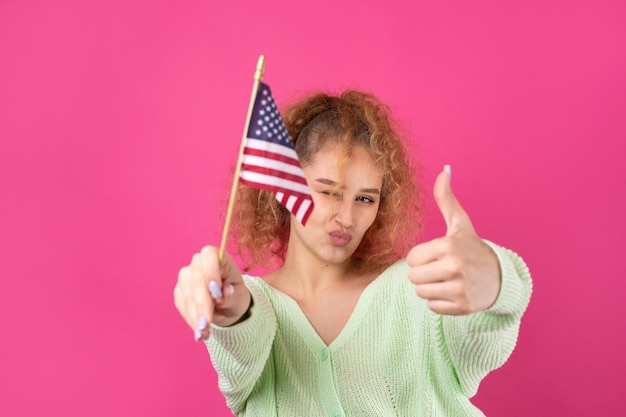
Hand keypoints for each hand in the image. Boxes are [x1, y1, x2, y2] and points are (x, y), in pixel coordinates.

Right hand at [173, 246, 250, 339]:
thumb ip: (232, 295)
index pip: (209, 255)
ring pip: (186, 293)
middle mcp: (199, 263)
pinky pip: (181, 304)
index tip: (216, 294)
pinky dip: (190, 318)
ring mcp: (186, 275)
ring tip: (204, 332)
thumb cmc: (236, 297)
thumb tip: (224, 293)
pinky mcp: (179, 290)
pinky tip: (198, 330)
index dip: (211, 272)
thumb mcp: (240, 298)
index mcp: (219, 258)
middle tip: (208, 323)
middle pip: (196, 279)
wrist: (227, 308)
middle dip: (202, 303)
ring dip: (194, 314)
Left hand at [406, 166, 500, 314]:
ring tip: (446, 280)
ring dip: (430, 288)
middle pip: (413, 277)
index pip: (411, 258)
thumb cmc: (471, 247)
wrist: (499, 277)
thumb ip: (446, 199)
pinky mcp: (462, 306)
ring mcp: (459, 288)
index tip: (437, 255)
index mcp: (448, 245)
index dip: (421, 257)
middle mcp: (454, 266)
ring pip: (421, 292)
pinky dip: (440, 302)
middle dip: (423, 274)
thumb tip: (443, 171)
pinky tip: (453, 292)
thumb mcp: (459, 223)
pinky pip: (432, 307)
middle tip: (441, 269)